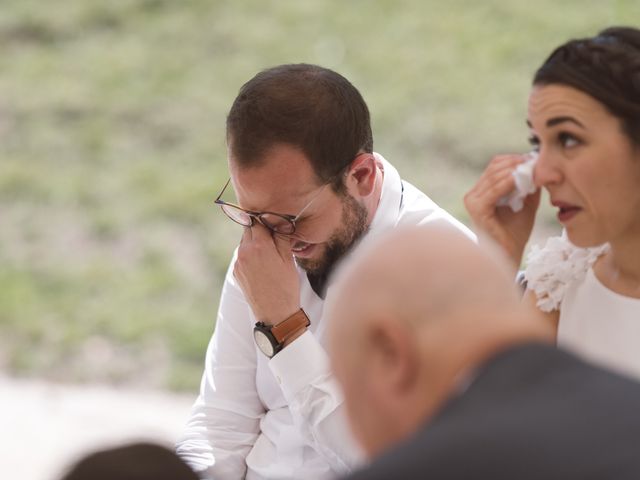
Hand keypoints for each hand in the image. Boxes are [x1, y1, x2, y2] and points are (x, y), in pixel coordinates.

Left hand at [234, 223, 299, 324]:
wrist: (275, 313)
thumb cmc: (286, 286)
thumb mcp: (288, 259)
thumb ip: (281, 237)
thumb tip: (279, 221)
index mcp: (259, 245)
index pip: (257, 220)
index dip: (265, 218)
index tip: (272, 219)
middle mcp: (244, 252)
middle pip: (248, 229)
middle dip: (259, 229)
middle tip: (272, 235)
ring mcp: (238, 263)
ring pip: (244, 242)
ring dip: (254, 242)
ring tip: (269, 252)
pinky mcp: (236, 272)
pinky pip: (243, 256)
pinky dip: (251, 255)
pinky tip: (263, 265)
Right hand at [464, 154, 540, 268]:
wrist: (509, 255)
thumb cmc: (515, 233)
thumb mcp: (526, 203)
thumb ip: (529, 185)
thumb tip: (538, 164)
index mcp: (481, 192)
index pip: (496, 166)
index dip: (515, 159)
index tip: (534, 159)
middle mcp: (473, 195)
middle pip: (495, 167)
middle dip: (517, 163)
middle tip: (536, 162)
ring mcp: (473, 201)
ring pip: (495, 175)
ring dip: (516, 171)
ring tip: (533, 171)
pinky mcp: (477, 209)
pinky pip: (494, 189)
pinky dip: (510, 182)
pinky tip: (523, 181)